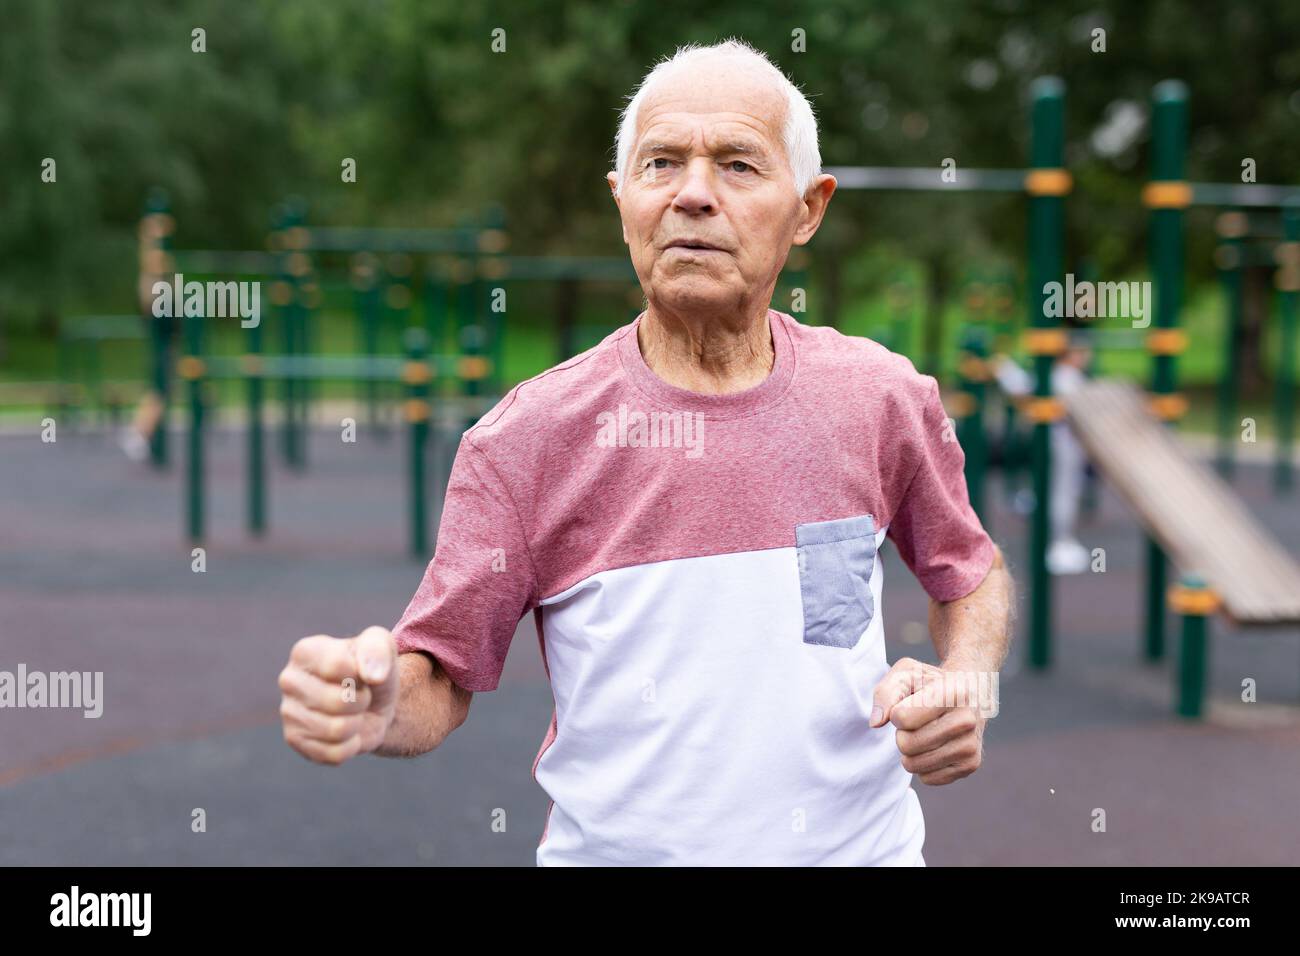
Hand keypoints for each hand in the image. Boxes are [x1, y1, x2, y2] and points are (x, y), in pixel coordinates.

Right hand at [278, 626, 398, 764]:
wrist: (373, 702)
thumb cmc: (371, 668)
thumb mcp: (381, 646)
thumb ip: (378, 650)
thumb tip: (373, 676)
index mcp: (305, 651)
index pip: (338, 667)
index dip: (363, 673)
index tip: (360, 671)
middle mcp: (289, 680)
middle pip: (338, 701)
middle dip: (361, 700)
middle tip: (358, 695)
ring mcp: (288, 712)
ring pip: (337, 730)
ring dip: (356, 723)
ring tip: (352, 712)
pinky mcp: (295, 740)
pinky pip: (334, 753)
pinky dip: (351, 745)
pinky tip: (346, 732)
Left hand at [869, 657, 987, 785]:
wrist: (968, 694)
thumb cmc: (928, 684)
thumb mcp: (905, 675)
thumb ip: (885, 693)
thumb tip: (876, 723)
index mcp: (952, 692)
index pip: (901, 718)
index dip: (896, 713)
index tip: (908, 705)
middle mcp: (966, 720)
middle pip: (906, 744)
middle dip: (902, 734)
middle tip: (915, 723)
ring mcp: (970, 745)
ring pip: (914, 764)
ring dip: (910, 752)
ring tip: (924, 734)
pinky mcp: (970, 766)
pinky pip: (927, 778)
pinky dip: (923, 765)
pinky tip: (935, 747)